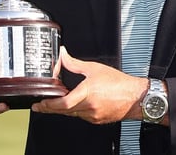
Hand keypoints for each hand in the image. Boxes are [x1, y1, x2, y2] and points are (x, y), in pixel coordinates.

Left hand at [31, 47, 147, 124]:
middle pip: (63, 111)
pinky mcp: (97, 120)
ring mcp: (93, 115)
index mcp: (87, 93)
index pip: (63, 104)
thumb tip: (63, 56)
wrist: (135, 97)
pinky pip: (81, 116)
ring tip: (55, 103)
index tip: (40, 103)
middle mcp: (89, 107)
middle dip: (50, 108)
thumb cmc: (119, 83)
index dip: (49, 105)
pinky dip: (75, 111)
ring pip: (72, 114)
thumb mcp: (95, 68)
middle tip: (40, 106)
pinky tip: (75, 105)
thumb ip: (75, 63)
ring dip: (63, 110)